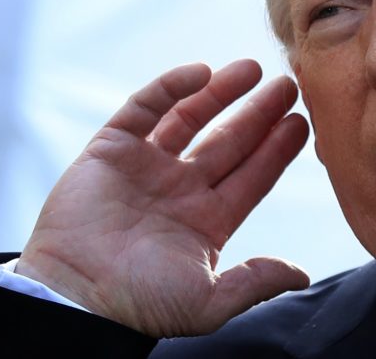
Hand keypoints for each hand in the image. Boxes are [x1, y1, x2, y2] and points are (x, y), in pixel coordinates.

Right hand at [15, 60, 310, 336]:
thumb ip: (255, 282)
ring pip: (191, 118)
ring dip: (221, 92)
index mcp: (206, 221)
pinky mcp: (111, 150)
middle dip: (259, 114)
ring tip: (253, 69)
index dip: (278, 150)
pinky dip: (170, 87)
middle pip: (230, 141)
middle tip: (290, 86)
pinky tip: (200, 72)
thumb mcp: (208, 301)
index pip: (253, 176)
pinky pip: (145, 108)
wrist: (73, 298)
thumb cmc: (138, 305)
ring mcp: (146, 167)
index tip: (302, 123)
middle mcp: (180, 189)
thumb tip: (302, 276)